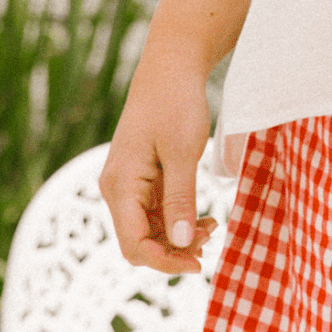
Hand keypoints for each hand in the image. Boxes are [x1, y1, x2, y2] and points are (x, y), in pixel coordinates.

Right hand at [99, 47, 217, 273]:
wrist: (171, 69)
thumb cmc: (176, 104)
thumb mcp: (182, 153)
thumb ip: (180, 199)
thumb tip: (179, 243)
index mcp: (120, 185)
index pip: (134, 244)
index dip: (164, 261)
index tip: (198, 263)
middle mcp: (117, 190)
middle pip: (139, 241)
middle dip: (173, 250)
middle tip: (212, 237)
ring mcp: (128, 185)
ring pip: (149, 230)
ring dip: (178, 236)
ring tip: (213, 225)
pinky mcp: (141, 179)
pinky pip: (156, 213)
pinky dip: (178, 220)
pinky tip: (204, 217)